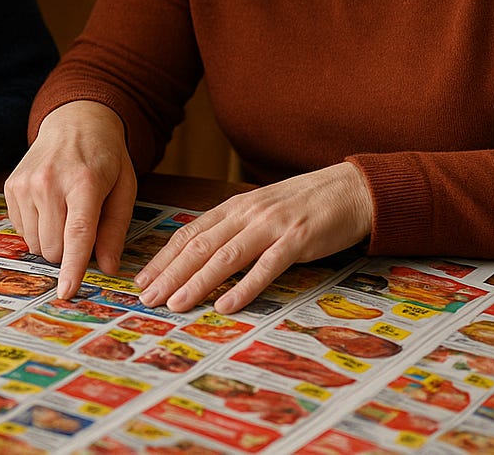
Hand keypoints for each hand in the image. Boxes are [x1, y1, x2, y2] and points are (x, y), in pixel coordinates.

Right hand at [4, 100, 136, 299]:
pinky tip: (49, 206)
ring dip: (52, 241)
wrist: (74, 122)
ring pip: (35, 244)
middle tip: (82, 226)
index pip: (77, 234)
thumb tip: (107, 267)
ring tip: (65, 212)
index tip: (66, 292)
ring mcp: (25, 184)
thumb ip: (115, 229)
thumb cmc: (104, 159)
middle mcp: (50, 182)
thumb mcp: (124, 189)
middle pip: (54, 247)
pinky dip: (37, 229)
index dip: (73, 267)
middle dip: (69, 251)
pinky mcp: (11, 187)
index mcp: (84, 182)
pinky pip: (21, 231)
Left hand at [135, 162, 372, 313]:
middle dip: (169, 274)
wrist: (351, 189)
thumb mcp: (262, 210)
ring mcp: (272, 226)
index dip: (164, 257)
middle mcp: (247, 214)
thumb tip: (202, 255)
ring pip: (225, 256)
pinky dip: (244, 287)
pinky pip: (266, 267)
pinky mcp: (297, 240)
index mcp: (235, 207)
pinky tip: (226, 305)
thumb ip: (235, 229)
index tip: (142, 279)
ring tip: (175, 304)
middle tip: (146, 298)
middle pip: (199, 246)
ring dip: (197, 282)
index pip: (189, 233)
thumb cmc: (305, 204)